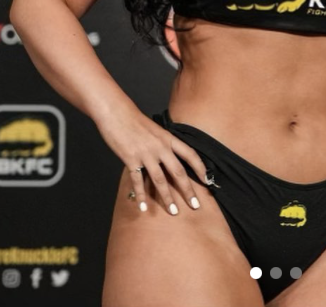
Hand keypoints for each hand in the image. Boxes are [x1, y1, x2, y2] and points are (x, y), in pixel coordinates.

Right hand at [95, 105, 210, 215]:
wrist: (116, 113)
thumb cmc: (135, 120)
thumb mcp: (156, 130)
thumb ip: (164, 143)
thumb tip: (171, 157)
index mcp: (168, 138)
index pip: (190, 154)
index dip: (200, 168)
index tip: (208, 181)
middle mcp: (160, 147)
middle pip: (178, 171)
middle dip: (188, 190)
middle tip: (195, 206)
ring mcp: (146, 154)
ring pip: (160, 180)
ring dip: (167, 197)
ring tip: (173, 211)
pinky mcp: (131, 159)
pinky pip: (138, 181)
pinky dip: (141, 195)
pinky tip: (143, 207)